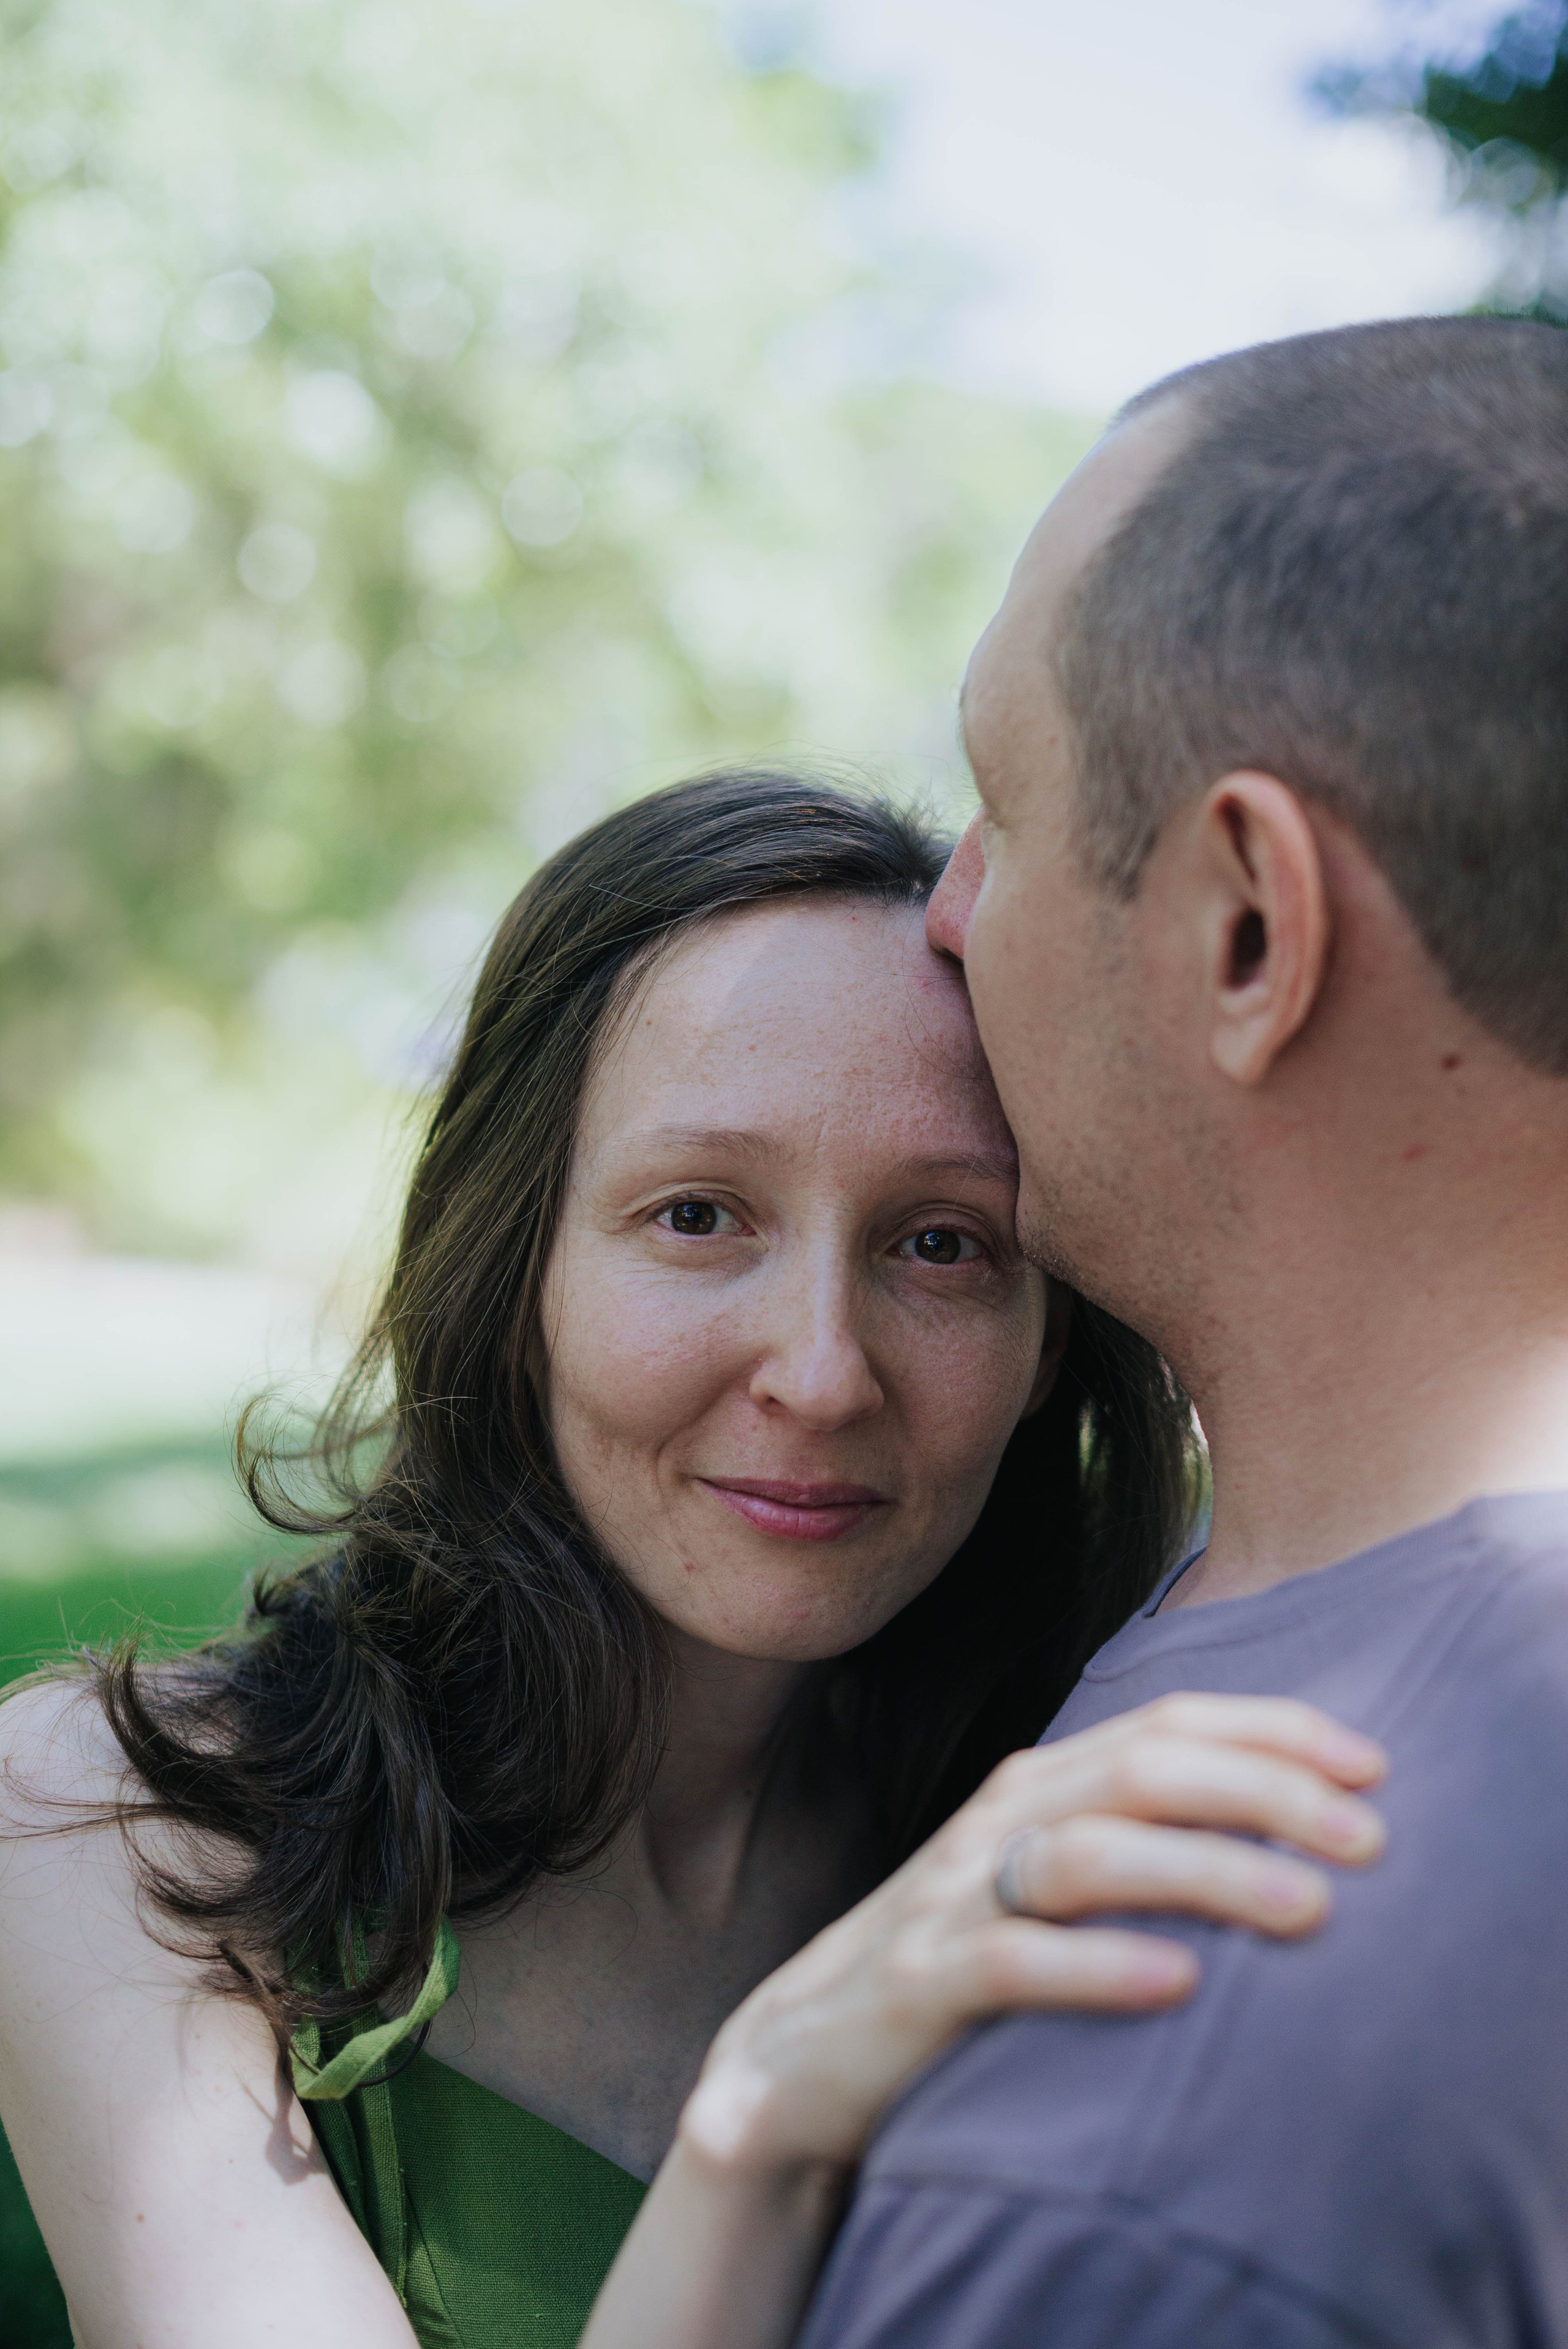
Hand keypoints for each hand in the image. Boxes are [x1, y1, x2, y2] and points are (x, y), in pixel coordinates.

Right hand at [680, 1693, 1384, 2177]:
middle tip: (1368, 1841)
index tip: (1372, 1764)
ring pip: (1090, 1854)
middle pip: (1142, 1770)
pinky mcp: (919, 1984)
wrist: (805, 2049)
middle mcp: (1001, 1818)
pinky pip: (1014, 1962)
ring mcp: (954, 1898)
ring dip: (1207, 1872)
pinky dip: (1100, 1966)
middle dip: (1265, 1793)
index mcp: (1040, 1783)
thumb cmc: (963, 1960)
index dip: (1270, 1730)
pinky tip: (1178, 1983)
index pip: (1166, 1722)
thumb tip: (1293, 1828)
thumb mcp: (1048, 1880)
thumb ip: (1138, 1841)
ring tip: (1305, 1910)